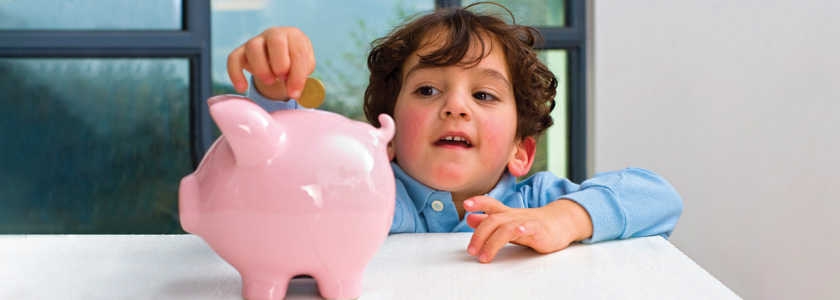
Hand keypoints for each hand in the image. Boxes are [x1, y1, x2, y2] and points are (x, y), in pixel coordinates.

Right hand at [227, 27, 315, 99]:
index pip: (298, 52)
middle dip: (281, 64)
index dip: (298, 75)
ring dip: (262, 68)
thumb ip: (300, 77)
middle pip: (276, 40)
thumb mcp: (304, 69)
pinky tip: (242, 88)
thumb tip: (293, 91)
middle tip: (282, 78)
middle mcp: (275, 34)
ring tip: (269, 81)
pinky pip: (233, 58)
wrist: (280, 62)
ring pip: (253, 47)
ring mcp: (256, 41)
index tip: (295, 93)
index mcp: (295, 36)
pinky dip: (235, 74)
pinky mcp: (241, 51)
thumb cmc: (294, 64)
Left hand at [464, 196, 592, 262]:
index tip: (466, 205)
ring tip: (485, 256)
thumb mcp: (508, 222)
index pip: (491, 204)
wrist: (560, 223)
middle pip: (493, 220)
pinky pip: (531, 227)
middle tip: (471, 251)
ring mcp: (526, 222)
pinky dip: (524, 228)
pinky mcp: (540, 231)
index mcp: (506, 214)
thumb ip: (489, 221)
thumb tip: (469, 218)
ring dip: (493, 242)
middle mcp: (514, 216)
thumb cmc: (531, 224)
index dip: (479, 202)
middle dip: (479, 235)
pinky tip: (519, 231)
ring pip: (507, 228)